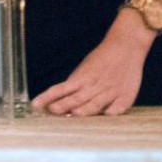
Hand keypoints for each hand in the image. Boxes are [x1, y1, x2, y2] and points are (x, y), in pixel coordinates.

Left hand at [31, 13, 152, 115]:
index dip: (48, 97)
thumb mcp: (86, 68)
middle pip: (76, 98)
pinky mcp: (126, 96)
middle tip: (51, 110)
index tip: (35, 104)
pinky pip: (118, 107)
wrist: (126, 46)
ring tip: (73, 114)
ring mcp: (110, 91)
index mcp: (81, 78)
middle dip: (63, 105)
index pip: (61, 89)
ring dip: (85, 109)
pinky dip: (112, 111)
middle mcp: (93, 85)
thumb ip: (76, 84)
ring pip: (95, 103)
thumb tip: (59, 99)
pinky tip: (106, 115)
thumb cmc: (102, 59)